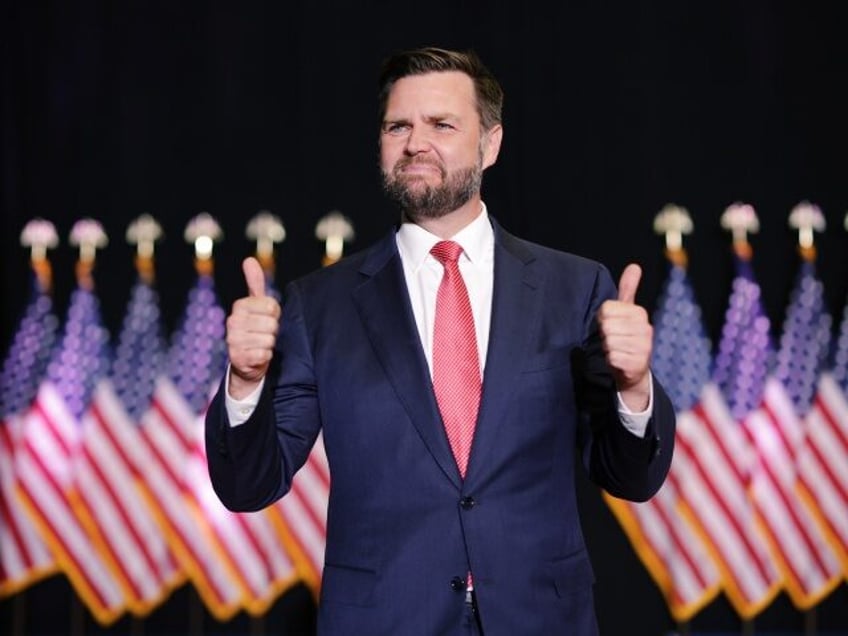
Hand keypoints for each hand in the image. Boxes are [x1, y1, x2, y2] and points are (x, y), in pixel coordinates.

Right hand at [226, 257, 280, 398]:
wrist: (247, 361)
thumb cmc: (256, 329)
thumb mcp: (257, 305)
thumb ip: (255, 283)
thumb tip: (249, 259)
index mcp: (239, 306)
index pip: (272, 306)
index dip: (275, 314)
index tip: (267, 318)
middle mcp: (232, 322)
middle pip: (272, 324)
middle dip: (273, 330)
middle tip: (264, 333)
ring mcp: (233, 340)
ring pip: (269, 340)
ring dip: (269, 344)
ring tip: (261, 344)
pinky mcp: (238, 358)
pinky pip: (264, 354)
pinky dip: (265, 357)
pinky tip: (258, 356)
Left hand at [597, 263, 651, 410]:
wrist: (634, 370)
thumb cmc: (627, 337)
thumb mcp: (627, 312)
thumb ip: (628, 289)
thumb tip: (634, 266)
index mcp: (640, 313)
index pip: (606, 310)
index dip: (603, 319)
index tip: (613, 325)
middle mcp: (645, 328)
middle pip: (606, 326)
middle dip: (605, 335)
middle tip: (615, 339)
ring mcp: (644, 347)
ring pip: (608, 342)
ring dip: (608, 349)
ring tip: (618, 350)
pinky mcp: (637, 363)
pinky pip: (612, 357)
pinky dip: (611, 361)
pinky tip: (620, 361)